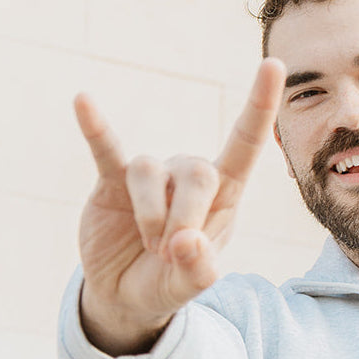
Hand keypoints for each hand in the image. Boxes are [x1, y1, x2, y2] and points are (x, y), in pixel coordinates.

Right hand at [73, 57, 285, 354]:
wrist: (125, 294)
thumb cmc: (169, 281)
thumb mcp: (190, 287)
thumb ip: (198, 271)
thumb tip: (187, 241)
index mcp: (223, 195)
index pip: (245, 144)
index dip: (260, 106)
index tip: (274, 64)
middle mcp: (189, 176)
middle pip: (198, 173)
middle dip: (186, 219)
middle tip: (171, 255)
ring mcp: (151, 177)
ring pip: (151, 172)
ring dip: (151, 216)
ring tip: (150, 248)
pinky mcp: (111, 180)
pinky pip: (105, 148)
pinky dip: (96, 128)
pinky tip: (83, 102)